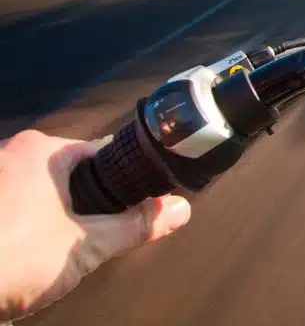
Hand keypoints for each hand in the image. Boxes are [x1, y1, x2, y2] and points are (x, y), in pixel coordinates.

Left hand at [0, 130, 190, 320]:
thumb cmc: (7, 259)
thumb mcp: (85, 246)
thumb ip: (136, 226)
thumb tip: (179, 210)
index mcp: (42, 152)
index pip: (101, 153)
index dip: (123, 179)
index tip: (137, 201)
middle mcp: (9, 154)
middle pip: (67, 173)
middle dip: (84, 203)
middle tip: (94, 235)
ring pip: (36, 193)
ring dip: (50, 217)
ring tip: (56, 251)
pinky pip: (11, 208)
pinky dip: (21, 227)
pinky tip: (24, 255)